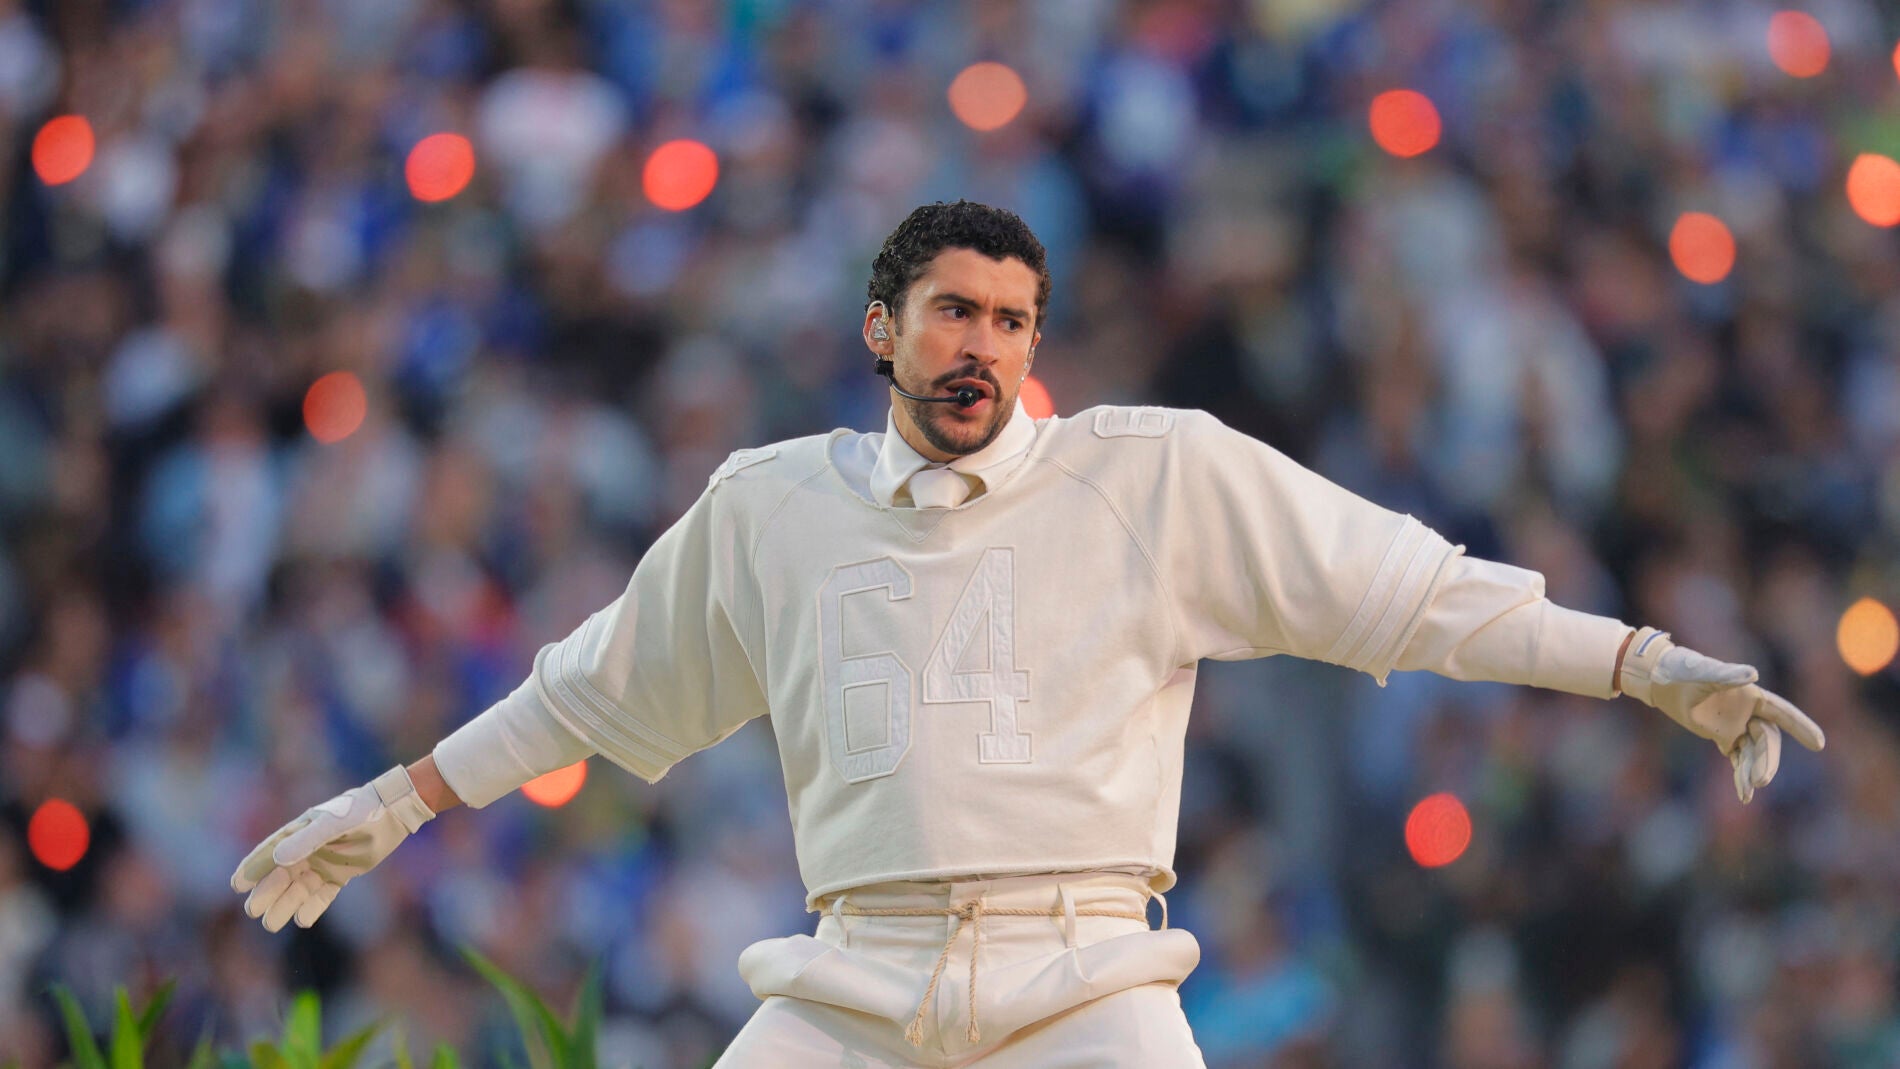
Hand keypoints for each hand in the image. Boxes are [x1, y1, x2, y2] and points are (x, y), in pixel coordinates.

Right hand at [230, 766, 434, 930]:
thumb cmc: (360, 811)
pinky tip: (303, 920)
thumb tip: (277, 859)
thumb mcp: (332, 824)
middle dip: (266, 893)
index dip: (253, 868)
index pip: (269, 852)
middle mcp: (307, 850)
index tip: (237, 885)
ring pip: (299, 889)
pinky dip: (313, 907)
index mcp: (299, 832)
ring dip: (286, 905)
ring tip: (272, 923)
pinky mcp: (341, 875)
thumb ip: (306, 840)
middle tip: (253, 911)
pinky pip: (322, 895)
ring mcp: (324, 864)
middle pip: (281, 876)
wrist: (391, 814)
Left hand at [1619, 628, 1825, 802]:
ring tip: (1748, 790)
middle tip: (1761, 781)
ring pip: (1753, 754)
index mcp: (1752, 695)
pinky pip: (1738, 759)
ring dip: (1753, 772)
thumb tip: (1753, 674)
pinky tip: (1743, 795)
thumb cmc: (1683, 668)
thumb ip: (1726, 674)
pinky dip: (1741, 776)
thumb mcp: (1702, 671)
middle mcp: (1750, 713)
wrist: (1662, 679)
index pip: (1782, 713)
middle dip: (1767, 761)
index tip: (1819, 744)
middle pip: (1767, 741)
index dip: (1800, 727)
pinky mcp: (1723, 737)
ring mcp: (1738, 727)